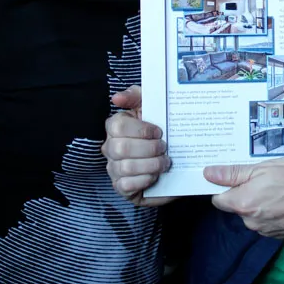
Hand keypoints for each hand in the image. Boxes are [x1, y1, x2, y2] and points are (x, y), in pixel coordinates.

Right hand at [103, 86, 173, 205]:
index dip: (141, 130)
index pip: (117, 126)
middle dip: (148, 149)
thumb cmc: (158, 131)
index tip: (159, 132)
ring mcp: (114, 168)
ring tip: (164, 162)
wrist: (173, 159)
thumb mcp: (150, 107)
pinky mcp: (122, 188)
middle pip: (121, 148)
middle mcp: (110, 148)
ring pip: (126, 167)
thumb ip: (135, 95)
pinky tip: (155, 176)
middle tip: (164, 148)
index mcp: (115, 127)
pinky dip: (145, 180)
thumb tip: (117, 98)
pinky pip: (127, 185)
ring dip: (151, 165)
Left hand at [204, 157, 283, 237]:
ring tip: (278, 187)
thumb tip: (209, 174)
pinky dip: (271, 211)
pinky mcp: (280, 234)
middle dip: (244, 193)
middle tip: (262, 177)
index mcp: (244, 203)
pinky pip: (266, 222)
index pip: (218, 199)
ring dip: (259, 202)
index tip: (234, 176)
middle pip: (236, 206)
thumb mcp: (263, 167)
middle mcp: (252, 222)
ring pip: (252, 214)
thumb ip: (233, 173)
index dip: (224, 186)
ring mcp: (266, 230)